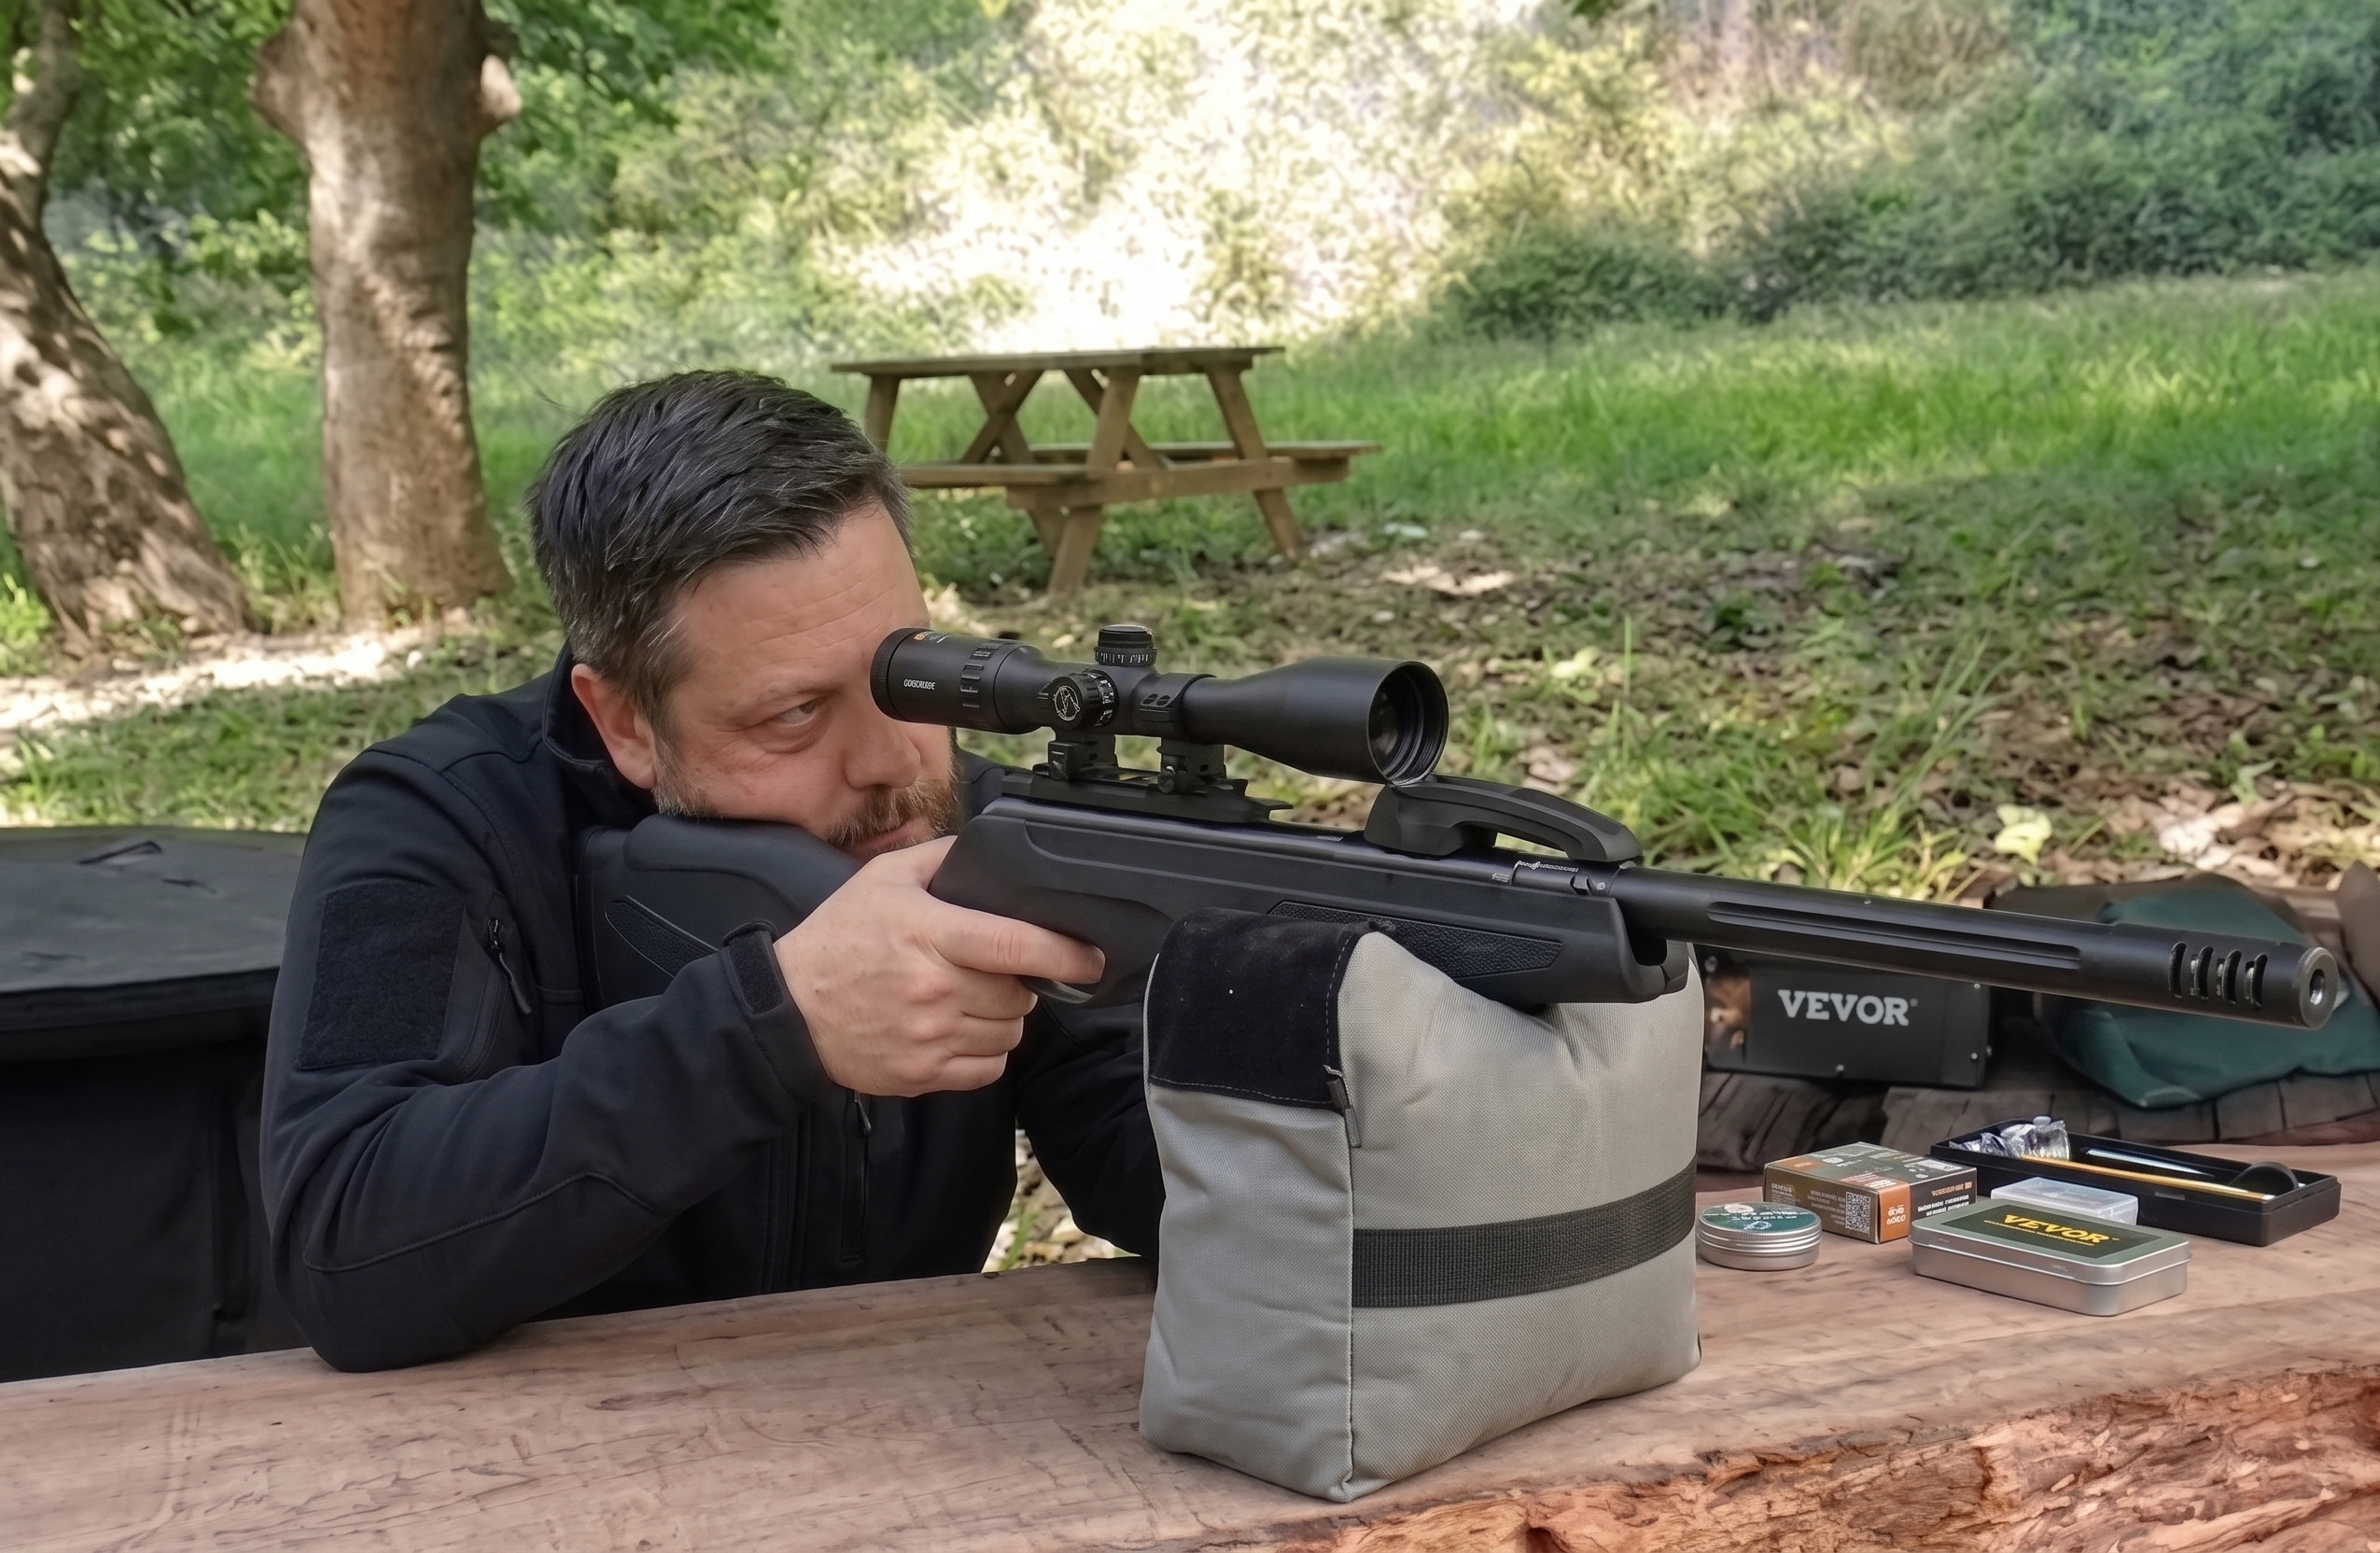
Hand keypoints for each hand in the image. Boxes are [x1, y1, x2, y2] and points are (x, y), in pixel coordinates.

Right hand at [774, 836, 1103, 1095]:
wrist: (787, 1010)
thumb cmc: (837, 940)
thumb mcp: (882, 879)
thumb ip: (941, 857)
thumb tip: (990, 850)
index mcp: (930, 935)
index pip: (1016, 944)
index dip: (1065, 953)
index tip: (1092, 957)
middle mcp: (934, 989)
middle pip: (1019, 994)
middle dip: (1021, 981)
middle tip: (993, 970)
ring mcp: (930, 1036)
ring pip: (1009, 1033)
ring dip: (1004, 1017)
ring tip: (973, 999)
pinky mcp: (923, 1073)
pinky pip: (988, 1068)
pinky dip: (986, 1051)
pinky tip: (961, 1029)